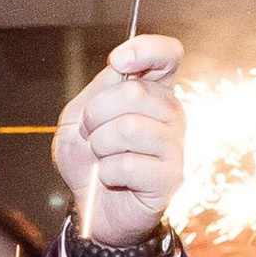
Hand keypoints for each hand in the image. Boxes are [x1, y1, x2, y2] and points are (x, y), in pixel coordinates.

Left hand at [55, 34, 184, 247]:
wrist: (91, 207)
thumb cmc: (88, 160)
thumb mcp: (79, 116)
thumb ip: (99, 89)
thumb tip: (120, 67)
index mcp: (154, 92)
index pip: (168, 55)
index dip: (145, 49)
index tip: (119, 61)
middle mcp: (172, 115)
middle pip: (136, 92)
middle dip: (96, 113)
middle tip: (91, 133)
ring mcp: (175, 146)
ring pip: (130, 127)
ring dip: (100, 144)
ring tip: (101, 157)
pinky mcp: (170, 178)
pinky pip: (128, 164)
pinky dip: (106, 171)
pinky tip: (111, 178)